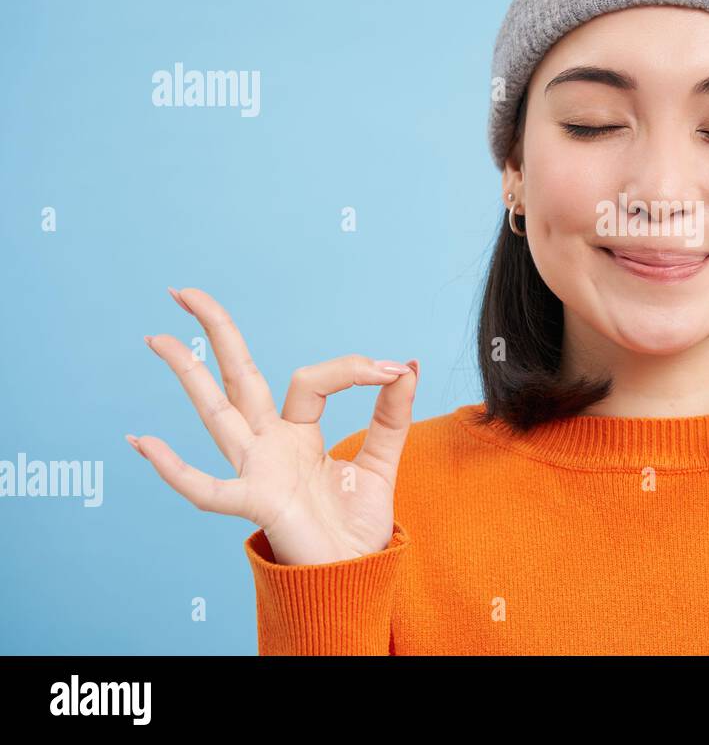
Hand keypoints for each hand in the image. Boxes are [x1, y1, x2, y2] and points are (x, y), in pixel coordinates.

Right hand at [133, 286, 418, 565]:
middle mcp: (269, 444)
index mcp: (298, 431)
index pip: (312, 379)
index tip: (394, 369)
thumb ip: (392, 413)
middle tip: (185, 292)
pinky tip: (142, 443)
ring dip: (188, 376)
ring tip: (158, 338)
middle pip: (239, 377)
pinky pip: (207, 488)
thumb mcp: (382, 459)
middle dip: (216, 333)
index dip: (353, 368)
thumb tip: (408, 364)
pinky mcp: (256, 504)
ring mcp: (256, 471)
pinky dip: (175, 469)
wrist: (354, 575)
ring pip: (216, 414)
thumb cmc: (355, 523)